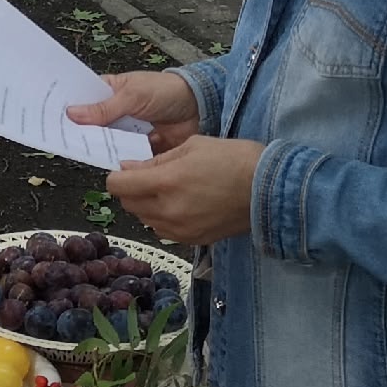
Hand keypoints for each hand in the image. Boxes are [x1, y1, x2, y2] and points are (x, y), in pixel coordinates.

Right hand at [68, 70, 200, 153]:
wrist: (201, 107)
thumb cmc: (165, 91)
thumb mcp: (132, 95)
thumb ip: (104, 108)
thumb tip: (72, 113)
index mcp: (109, 92)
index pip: (82, 101)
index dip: (67, 109)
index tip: (51, 119)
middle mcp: (114, 113)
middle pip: (91, 127)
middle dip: (82, 134)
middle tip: (67, 142)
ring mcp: (126, 132)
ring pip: (107, 144)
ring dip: (102, 149)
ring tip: (90, 156)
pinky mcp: (139, 148)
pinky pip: (125, 157)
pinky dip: (121, 162)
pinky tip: (113, 166)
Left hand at [100, 137, 264, 246]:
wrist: (269, 189)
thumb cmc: (234, 160)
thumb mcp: (192, 146)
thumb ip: (156, 160)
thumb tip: (130, 168)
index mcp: (165, 182)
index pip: (118, 185)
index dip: (118, 175)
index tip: (127, 169)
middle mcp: (168, 210)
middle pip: (128, 204)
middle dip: (130, 189)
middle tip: (146, 177)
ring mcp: (180, 229)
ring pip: (144, 219)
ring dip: (146, 205)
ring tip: (166, 190)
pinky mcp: (193, 240)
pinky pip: (163, 230)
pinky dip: (163, 218)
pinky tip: (180, 205)